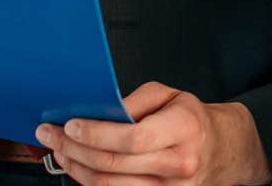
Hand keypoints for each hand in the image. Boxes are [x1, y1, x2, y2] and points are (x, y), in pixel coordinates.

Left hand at [36, 82, 270, 185]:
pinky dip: (90, 183)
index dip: (96, 134)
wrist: (221, 149)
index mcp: (184, 129)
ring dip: (76, 169)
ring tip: (60, 150)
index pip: (133, 138)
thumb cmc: (190, 119)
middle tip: (51, 135)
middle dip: (75, 149)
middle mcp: (179, 164)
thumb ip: (134, 100)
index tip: (70, 125)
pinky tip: (78, 167)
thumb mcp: (169, 95)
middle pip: (114, 165)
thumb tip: (97, 112)